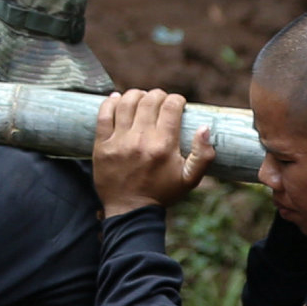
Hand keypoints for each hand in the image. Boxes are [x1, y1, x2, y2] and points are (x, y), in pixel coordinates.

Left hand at [93, 89, 214, 218]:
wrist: (130, 211)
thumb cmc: (162, 194)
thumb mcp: (190, 179)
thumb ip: (203, 155)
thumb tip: (205, 128)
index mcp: (163, 145)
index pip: (170, 107)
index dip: (176, 99)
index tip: (178, 103)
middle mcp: (141, 139)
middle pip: (149, 100)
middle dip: (158, 95)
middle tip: (160, 100)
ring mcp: (119, 141)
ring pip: (126, 103)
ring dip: (136, 94)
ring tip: (141, 98)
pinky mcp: (102, 145)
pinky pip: (104, 114)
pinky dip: (111, 102)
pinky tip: (118, 99)